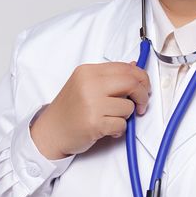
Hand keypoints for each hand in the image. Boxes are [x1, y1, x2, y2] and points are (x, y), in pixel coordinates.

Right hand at [30, 61, 150, 158]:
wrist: (51, 131)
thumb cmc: (70, 110)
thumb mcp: (85, 85)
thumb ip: (109, 77)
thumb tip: (134, 65)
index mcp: (88, 72)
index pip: (126, 68)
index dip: (142, 78)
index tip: (145, 88)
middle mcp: (89, 84)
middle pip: (132, 83)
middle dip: (143, 95)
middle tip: (141, 106)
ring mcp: (91, 103)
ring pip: (128, 107)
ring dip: (126, 117)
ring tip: (111, 119)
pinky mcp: (94, 123)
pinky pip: (122, 125)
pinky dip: (119, 130)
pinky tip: (107, 129)